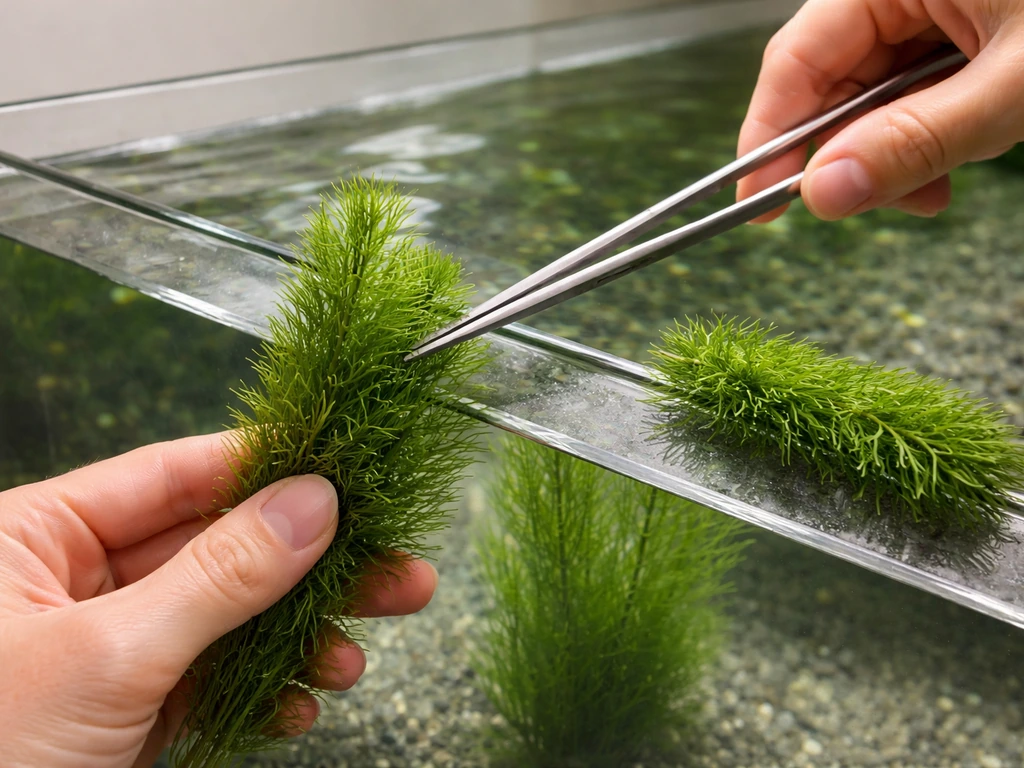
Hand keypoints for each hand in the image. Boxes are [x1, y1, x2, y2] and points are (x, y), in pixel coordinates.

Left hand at [0, 432, 436, 767]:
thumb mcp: (109, 656)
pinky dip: (262, 691)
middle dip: (310, 566)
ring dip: (298, 637)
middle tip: (394, 567)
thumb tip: (312, 503)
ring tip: (354, 654)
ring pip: (226, 618)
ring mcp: (108, 648)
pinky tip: (301, 702)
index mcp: (36, 535)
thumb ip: (218, 575)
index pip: (174, 475)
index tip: (346, 470)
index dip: (265, 469)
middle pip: (218, 548)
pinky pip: (211, 680)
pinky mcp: (128, 709)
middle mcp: (74, 581)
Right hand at [737, 0, 1023, 219]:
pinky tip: (968, 146)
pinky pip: (918, 96)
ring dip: (904, 150)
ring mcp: (931, 12)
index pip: (797, 59)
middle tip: (878, 199)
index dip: (769, 135)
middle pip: (833, 87)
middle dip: (856, 154)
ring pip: (876, 101)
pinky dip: (933, 134)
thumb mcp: (1014, 84)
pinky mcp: (959, 33)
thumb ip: (917, 139)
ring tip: (950, 170)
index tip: (757, 199)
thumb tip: (825, 191)